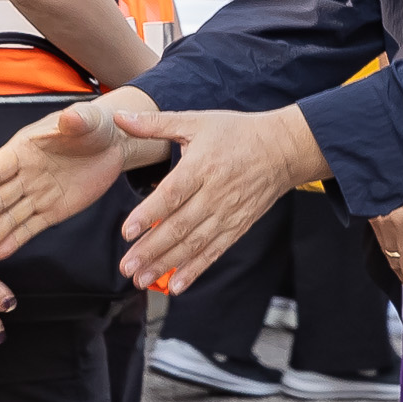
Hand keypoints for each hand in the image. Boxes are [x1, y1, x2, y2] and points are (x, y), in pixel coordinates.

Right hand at [0, 99, 139, 258]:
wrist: (112, 145)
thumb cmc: (93, 126)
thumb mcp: (87, 120)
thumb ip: (77, 120)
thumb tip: (70, 117)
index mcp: (24, 149)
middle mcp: (24, 173)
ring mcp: (37, 194)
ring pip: (10, 216)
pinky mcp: (52, 211)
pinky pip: (30, 228)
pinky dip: (14, 240)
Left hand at [112, 107, 325, 290]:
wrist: (282, 149)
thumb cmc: (236, 132)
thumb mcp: (196, 121)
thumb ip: (155, 123)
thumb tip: (120, 117)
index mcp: (202, 166)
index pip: (172, 195)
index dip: (149, 215)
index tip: (127, 231)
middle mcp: (214, 194)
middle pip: (180, 226)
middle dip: (151, 250)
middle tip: (127, 266)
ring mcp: (227, 214)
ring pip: (193, 244)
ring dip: (167, 264)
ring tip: (142, 279)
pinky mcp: (237, 227)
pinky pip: (214, 252)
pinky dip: (195, 270)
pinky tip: (176, 284)